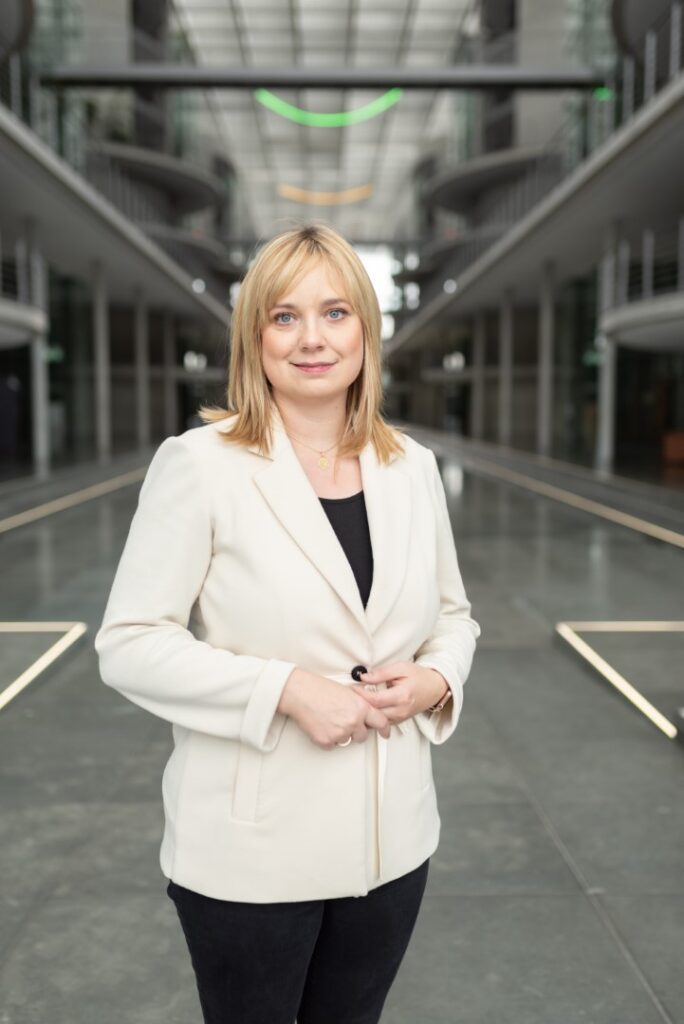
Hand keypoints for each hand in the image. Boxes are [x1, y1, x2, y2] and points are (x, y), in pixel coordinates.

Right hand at [277, 668, 391, 749]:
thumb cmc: (320, 689)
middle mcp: (353, 722)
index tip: (385, 733)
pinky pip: (331, 745)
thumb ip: (360, 704)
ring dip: (340, 734)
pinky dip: (327, 738)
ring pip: (346, 741)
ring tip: (329, 719)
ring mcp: (340, 733)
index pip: (381, 722)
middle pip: (362, 736)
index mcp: (361, 707)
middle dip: (356, 731)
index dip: (385, 729)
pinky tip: (321, 724)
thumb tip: (366, 714)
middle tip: (344, 721)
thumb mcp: (348, 692)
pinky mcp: (326, 741)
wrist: (300, 693)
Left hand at [350, 661, 447, 723]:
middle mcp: (401, 710)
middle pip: (373, 713)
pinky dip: (372, 717)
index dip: (360, 695)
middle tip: (348, 697)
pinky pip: (381, 723)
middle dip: (359, 706)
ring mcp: (400, 718)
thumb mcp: (401, 668)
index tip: (350, 688)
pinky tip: (366, 709)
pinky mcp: (399, 721)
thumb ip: (381, 673)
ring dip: (364, 713)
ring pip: (376, 721)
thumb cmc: (419, 676)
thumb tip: (363, 677)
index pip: (375, 700)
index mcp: (402, 696)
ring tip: (355, 703)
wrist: (435, 688)